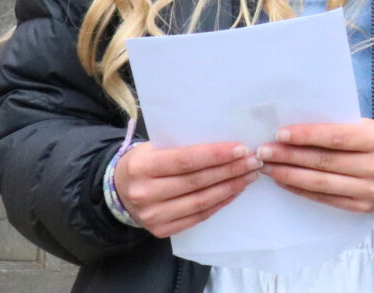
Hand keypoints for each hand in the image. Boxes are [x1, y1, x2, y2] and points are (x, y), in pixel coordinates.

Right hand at [113, 141, 262, 236]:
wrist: (119, 190)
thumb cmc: (145, 161)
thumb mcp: (155, 146)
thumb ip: (182, 145)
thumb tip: (226, 144)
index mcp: (142, 167)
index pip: (185, 160)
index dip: (216, 155)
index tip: (241, 148)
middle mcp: (144, 193)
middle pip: (197, 182)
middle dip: (230, 170)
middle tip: (254, 161)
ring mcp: (152, 216)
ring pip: (200, 201)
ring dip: (230, 187)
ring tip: (250, 175)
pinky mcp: (160, 230)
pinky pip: (198, 216)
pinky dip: (219, 203)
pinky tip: (234, 191)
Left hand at [256, 120, 373, 212]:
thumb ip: (346, 129)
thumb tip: (303, 130)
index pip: (337, 137)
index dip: (307, 136)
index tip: (281, 133)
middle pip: (324, 161)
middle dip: (290, 156)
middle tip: (264, 151)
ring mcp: (369, 190)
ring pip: (321, 183)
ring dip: (290, 175)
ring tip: (268, 167)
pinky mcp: (361, 207)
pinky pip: (325, 199)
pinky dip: (302, 190)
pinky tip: (285, 182)